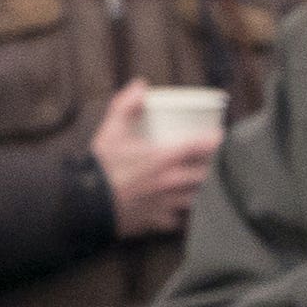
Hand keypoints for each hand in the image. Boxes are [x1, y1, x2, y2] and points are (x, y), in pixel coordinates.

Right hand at [91, 87, 221, 239]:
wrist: (85, 205)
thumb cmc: (99, 168)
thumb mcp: (110, 131)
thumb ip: (125, 106)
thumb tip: (141, 86)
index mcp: (163, 158)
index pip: (201, 147)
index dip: (216, 140)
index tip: (221, 136)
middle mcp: (170, 182)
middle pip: (207, 175)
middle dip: (215, 167)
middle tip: (216, 159)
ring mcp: (167, 203)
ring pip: (198, 198)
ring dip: (203, 190)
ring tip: (205, 183)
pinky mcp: (159, 221)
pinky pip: (179, 219)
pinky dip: (182, 214)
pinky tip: (180, 208)